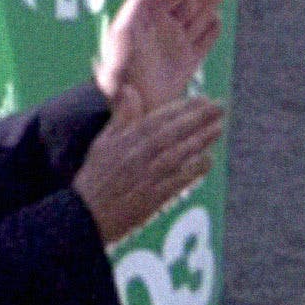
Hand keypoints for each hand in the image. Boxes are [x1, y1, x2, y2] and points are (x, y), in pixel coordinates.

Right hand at [75, 94, 223, 242]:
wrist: (84, 216)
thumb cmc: (95, 178)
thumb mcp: (102, 143)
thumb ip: (121, 117)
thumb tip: (130, 89)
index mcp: (124, 141)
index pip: (157, 119)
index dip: (182, 108)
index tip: (202, 99)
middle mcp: (136, 156)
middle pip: (172, 133)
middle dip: (197, 118)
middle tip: (220, 107)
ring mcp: (145, 177)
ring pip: (177, 154)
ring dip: (200, 140)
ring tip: (219, 127)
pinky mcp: (152, 198)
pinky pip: (177, 181)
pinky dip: (193, 170)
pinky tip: (208, 160)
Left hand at [94, 0, 228, 116]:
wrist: (127, 105)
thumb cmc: (119, 67)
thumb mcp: (124, 32)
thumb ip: (138, 3)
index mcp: (149, 16)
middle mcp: (164, 28)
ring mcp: (176, 45)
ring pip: (199, 16)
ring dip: (211, 0)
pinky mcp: (186, 64)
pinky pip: (203, 43)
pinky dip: (212, 31)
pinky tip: (218, 20)